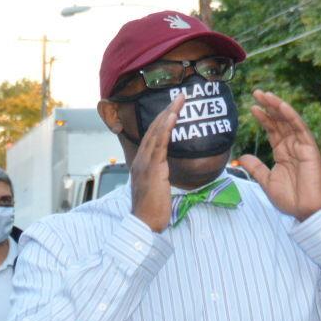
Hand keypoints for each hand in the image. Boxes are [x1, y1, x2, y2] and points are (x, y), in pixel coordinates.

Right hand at [129, 93, 184, 233]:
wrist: (144, 224)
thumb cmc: (152, 211)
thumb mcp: (157, 190)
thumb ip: (161, 177)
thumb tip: (168, 172)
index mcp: (141, 164)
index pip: (152, 137)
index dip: (163, 120)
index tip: (174, 108)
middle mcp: (140, 160)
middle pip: (154, 129)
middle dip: (167, 111)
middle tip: (180, 96)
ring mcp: (145, 163)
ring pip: (157, 132)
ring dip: (169, 113)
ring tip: (180, 100)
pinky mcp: (152, 168)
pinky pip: (160, 143)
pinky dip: (166, 127)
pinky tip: (173, 116)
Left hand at [238, 90, 320, 220]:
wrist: (306, 211)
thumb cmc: (290, 199)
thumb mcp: (266, 181)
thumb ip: (256, 168)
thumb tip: (243, 157)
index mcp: (283, 153)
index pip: (273, 131)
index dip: (263, 118)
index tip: (252, 108)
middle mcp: (293, 147)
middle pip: (280, 122)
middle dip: (269, 107)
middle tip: (257, 92)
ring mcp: (302, 146)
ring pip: (289, 121)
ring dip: (278, 107)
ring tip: (266, 94)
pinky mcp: (310, 149)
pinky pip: (300, 129)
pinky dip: (291, 116)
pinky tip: (282, 106)